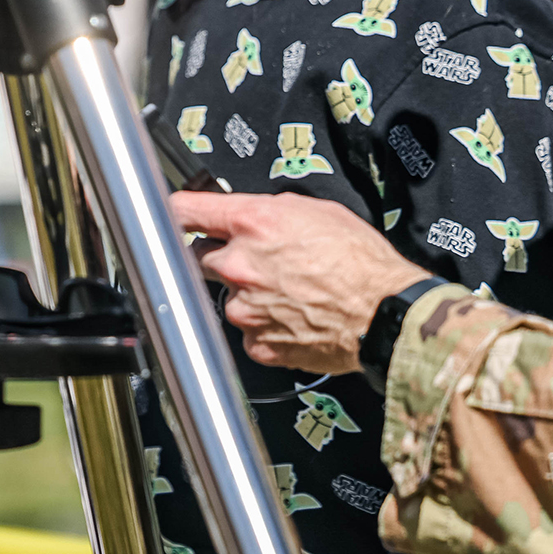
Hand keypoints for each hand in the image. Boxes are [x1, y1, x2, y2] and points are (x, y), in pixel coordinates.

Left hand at [177, 190, 430, 373]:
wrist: (385, 312)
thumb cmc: (360, 261)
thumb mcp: (315, 211)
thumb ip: (269, 212)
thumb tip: (249, 213)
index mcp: (251, 223)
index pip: (185, 210)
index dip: (174, 211)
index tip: (168, 215)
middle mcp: (239, 265)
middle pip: (201, 256)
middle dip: (223, 256)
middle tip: (259, 260)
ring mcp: (245, 309)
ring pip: (228, 297)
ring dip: (248, 294)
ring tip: (289, 292)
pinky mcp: (258, 343)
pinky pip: (248, 330)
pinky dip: (264, 324)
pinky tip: (293, 316)